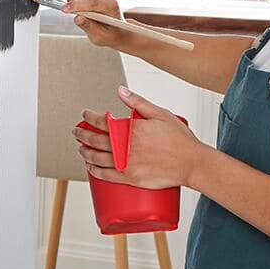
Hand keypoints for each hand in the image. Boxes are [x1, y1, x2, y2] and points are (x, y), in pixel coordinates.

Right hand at [63, 0, 126, 48]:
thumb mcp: (99, 36)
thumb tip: (77, 18)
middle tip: (69, 10)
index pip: (92, 2)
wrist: (117, 28)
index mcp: (112, 7)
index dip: (76, 5)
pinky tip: (78, 0)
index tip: (65, 10)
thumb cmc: (109, 33)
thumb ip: (88, 27)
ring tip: (75, 6)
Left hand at [74, 86, 204, 189]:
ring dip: (85, 153)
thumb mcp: (160, 114)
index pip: (101, 122)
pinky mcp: (131, 178)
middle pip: (95, 140)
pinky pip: (106, 176)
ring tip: (81, 149)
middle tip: (76, 132)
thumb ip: (138, 102)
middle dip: (82, 135)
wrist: (192, 163)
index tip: (85, 115)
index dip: (89, 117)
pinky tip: (90, 167)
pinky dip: (94, 171)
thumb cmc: (179, 139)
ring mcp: (127, 164)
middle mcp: (126, 147)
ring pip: (97, 158)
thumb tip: (120, 90)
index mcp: (131, 129)